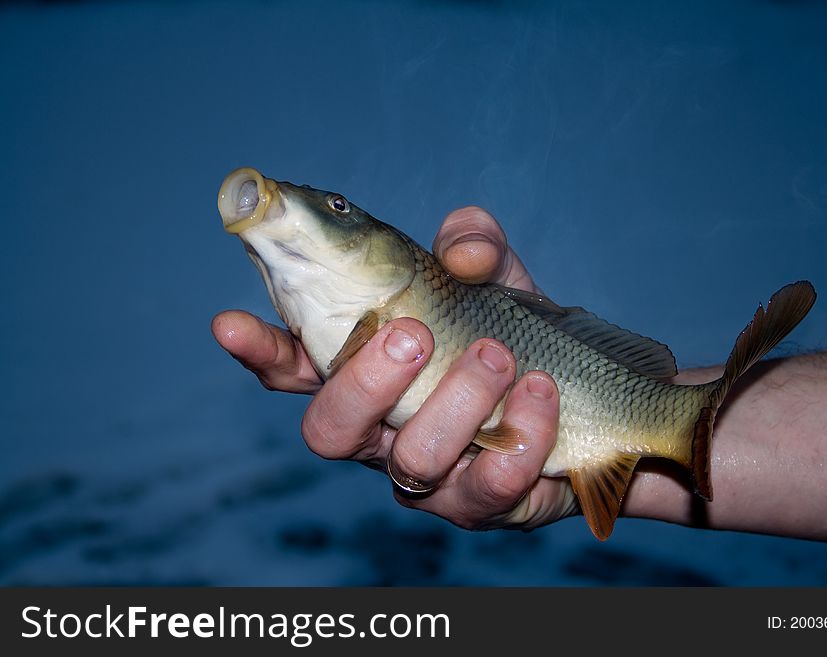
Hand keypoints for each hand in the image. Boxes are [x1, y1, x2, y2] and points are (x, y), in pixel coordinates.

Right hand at [212, 207, 575, 529]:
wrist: (588, 394)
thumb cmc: (516, 329)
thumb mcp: (495, 274)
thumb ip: (472, 241)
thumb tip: (461, 251)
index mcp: (365, 367)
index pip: (292, 366)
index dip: (258, 349)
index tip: (229, 322)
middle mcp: (382, 427)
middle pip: (330, 429)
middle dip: (364, 380)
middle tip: (411, 333)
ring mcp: (427, 473)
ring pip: (413, 458)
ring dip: (457, 399)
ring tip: (500, 355)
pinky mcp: (481, 504)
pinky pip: (488, 487)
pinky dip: (518, 434)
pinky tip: (540, 393)